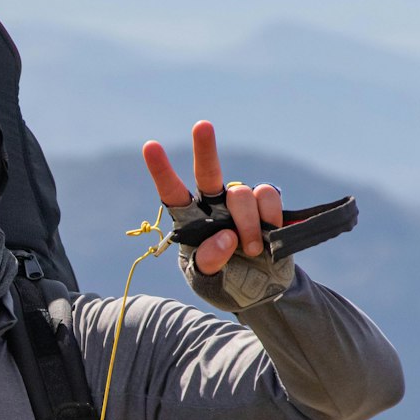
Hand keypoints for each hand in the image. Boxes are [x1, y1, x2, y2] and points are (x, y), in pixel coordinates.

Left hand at [142, 121, 282, 275]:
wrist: (261, 292)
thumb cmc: (225, 283)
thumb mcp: (207, 282)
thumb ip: (208, 263)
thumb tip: (225, 237)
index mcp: (189, 222)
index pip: (172, 193)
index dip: (162, 171)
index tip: (150, 146)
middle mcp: (213, 206)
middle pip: (207, 173)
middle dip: (204, 149)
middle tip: (201, 126)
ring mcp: (240, 204)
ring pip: (242, 194)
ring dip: (247, 224)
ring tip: (250, 250)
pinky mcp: (268, 205)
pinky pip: (268, 197)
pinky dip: (270, 216)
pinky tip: (269, 235)